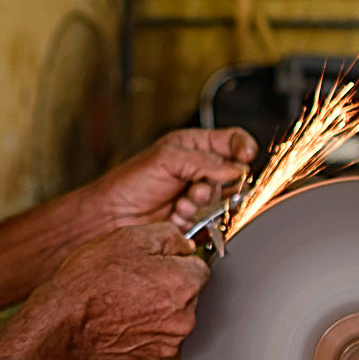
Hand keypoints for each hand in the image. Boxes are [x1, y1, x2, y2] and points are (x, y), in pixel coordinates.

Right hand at [27, 222, 210, 359]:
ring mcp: (167, 344)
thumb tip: (186, 245)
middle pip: (187, 296)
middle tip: (135, 281)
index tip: (156, 263)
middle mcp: (183, 318)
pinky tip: (122, 321)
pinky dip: (144, 333)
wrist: (64, 320)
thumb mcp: (131, 237)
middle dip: (168, 287)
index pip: (199, 267)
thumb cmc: (92, 279)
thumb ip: (170, 236)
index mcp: (184, 285)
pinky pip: (156, 341)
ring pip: (172, 320)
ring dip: (157, 311)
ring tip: (125, 302)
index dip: (176, 261)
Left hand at [81, 129, 256, 232]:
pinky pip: (211, 219)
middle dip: (220, 181)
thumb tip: (235, 168)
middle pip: (232, 172)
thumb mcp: (168, 159)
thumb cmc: (130, 182)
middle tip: (202, 185)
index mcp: (192, 146)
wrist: (112, 215)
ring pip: (222, 197)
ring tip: (184, 200)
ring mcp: (195, 194)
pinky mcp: (193, 217)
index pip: (231, 141)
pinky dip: (195, 217)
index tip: (246, 156)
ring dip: (204, 200)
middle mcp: (197, 168)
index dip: (243, 147)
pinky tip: (177, 214)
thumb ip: (205, 162)